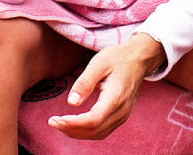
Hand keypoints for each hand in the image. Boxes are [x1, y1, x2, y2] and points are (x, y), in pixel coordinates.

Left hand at [47, 34, 164, 139]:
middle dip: (71, 130)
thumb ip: (84, 83)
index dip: (73, 123)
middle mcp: (122, 109)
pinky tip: (75, 124)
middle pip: (94, 130)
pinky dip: (87, 131)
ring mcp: (124, 114)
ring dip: (77, 133)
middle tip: (52, 121)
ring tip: (60, 123)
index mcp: (116, 97)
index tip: (55, 119)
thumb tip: (71, 102)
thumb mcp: (99, 63)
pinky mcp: (122, 115)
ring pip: (98, 134)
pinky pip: (103, 130)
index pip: (93, 120)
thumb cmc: (118, 58)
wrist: (139, 58)